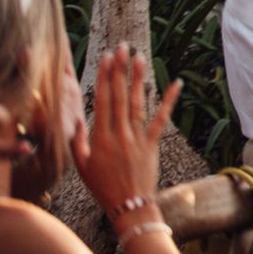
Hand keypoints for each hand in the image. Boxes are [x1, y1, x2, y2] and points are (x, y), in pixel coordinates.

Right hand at [72, 46, 180, 218]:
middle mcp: (119, 133)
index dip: (105, 77)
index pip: (102, 100)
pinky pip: (161, 119)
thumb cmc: (102, 187)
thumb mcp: (81, 166)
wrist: (128, 205)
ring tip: (139, 58)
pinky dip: (169, 100)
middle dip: (120, 70)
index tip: (106, 58)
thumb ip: (77, 141)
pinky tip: (176, 83)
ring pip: (138, 103)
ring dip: (139, 79)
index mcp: (99, 137)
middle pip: (119, 96)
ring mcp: (137, 138)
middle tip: (122, 48)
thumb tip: (76, 118)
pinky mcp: (153, 143)